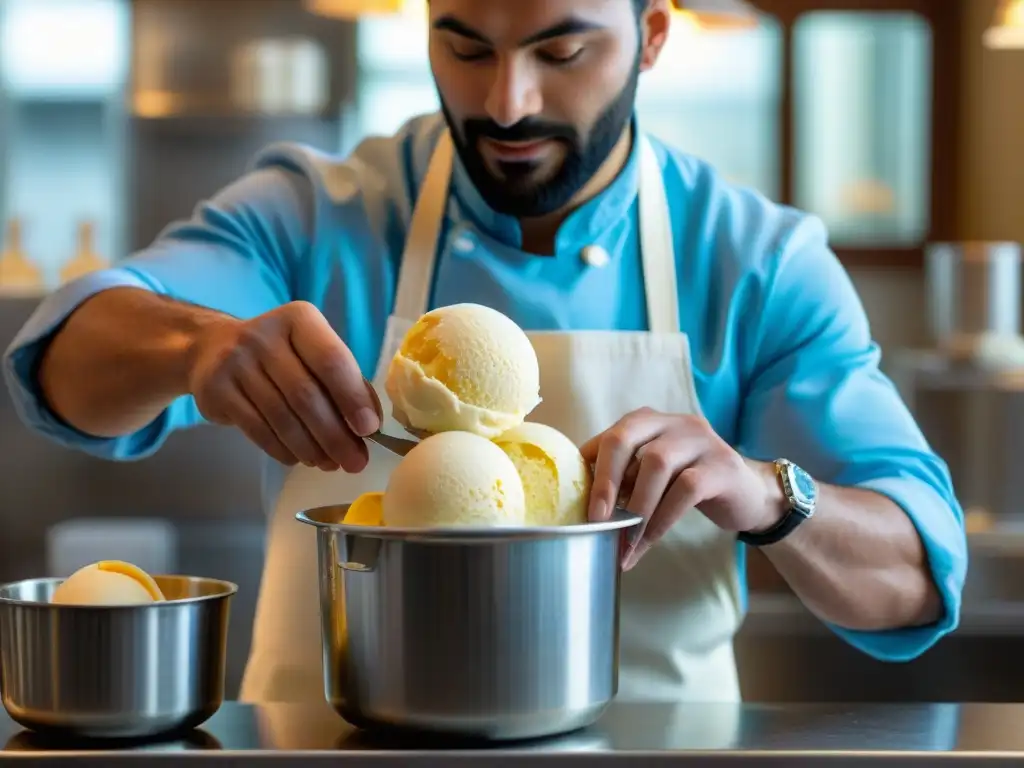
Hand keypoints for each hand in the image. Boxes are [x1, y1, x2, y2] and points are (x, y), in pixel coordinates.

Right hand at [187, 301, 379, 471]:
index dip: (352, 397)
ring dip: (311, 448)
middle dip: (335, 435)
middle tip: (355, 462)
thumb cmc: (280, 354)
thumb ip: (343, 380)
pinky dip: (283, 450)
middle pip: (306, 394)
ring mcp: (236, 362)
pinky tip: (299, 459)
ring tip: (330, 464)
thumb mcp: (312, 352)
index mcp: (299, 319)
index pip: (331, 360)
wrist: (211, 349)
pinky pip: (257, 429)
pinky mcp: (216, 390)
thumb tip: (369, 424)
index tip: (368, 429)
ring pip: (282, 417)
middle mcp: (264, 336)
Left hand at [580, 408, 785, 568]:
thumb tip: (584, 507)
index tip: (575, 505)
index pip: (609, 435)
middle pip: (626, 437)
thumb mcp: (653, 477)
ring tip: (624, 541)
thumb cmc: (689, 485)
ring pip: (657, 463)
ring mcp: (700, 440)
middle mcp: (672, 422)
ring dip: (636, 507)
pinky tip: (649, 541)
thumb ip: (624, 479)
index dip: (589, 469)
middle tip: (595, 519)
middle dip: (605, 480)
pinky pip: (686, 489)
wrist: (750, 495)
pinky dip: (662, 518)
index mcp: (648, 421)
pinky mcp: (722, 466)